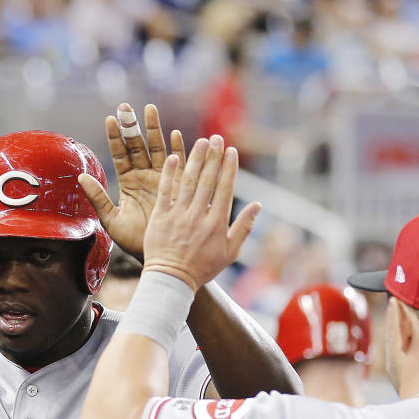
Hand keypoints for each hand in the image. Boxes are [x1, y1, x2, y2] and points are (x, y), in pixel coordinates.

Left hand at [78, 103, 185, 259]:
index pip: (120, 154)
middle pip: (138, 145)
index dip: (115, 137)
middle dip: (132, 126)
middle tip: (126, 107)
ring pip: (157, 148)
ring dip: (154, 129)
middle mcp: (144, 176)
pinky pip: (179, 162)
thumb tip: (80, 177)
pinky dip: (178, 148)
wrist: (160, 255)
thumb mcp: (111, 220)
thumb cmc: (134, 241)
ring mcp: (162, 177)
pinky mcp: (179, 184)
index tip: (109, 119)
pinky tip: (174, 134)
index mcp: (128, 182)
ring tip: (149, 109)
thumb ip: (98, 197)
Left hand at [142, 135, 260, 291]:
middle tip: (216, 138)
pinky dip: (170, 174)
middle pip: (207, 180)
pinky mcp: (160, 218)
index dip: (229, 168)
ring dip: (195, 159)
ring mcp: (178, 215)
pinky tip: (174, 157)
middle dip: (213, 157)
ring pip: (188, 182)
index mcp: (216, 223)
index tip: (231, 151)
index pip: (225, 189)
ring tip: (201, 142)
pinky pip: (165, 192)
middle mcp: (198, 215)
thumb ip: (244, 227)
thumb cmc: (202, 268)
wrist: (172, 280)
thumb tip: (258, 205)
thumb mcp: (230, 252)